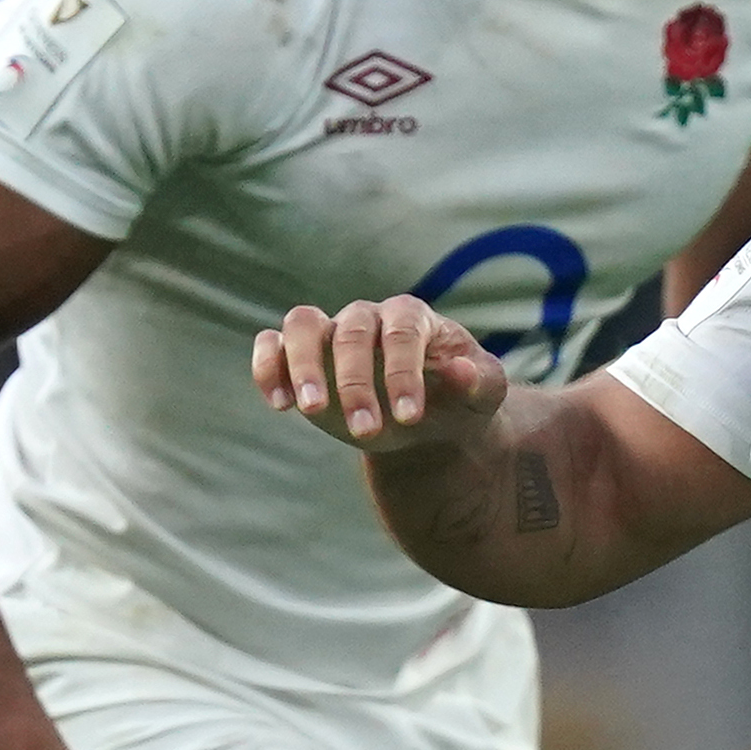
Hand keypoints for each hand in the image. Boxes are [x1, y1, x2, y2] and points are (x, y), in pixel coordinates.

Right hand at [253, 297, 508, 451]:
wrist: (425, 419)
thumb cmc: (457, 401)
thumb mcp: (483, 397)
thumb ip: (480, 382)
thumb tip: (460, 371)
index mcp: (413, 317)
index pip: (403, 333)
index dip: (403, 373)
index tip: (409, 418)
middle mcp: (368, 317)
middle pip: (351, 331)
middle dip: (356, 384)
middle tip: (366, 432)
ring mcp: (329, 332)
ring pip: (301, 323)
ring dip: (302, 365)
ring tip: (310, 410)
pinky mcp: (298, 356)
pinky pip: (270, 344)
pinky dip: (267, 367)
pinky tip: (279, 404)